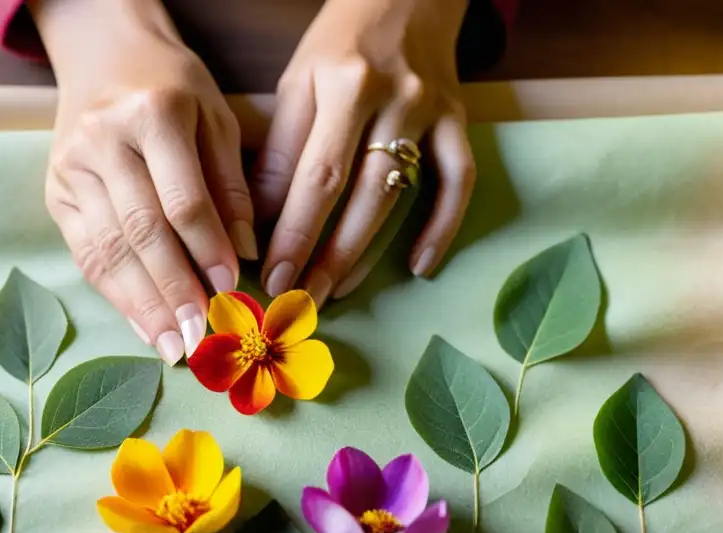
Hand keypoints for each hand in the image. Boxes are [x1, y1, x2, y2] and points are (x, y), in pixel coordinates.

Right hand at [31, 0, 256, 363]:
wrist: (104, 56)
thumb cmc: (173, 88)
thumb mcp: (217, 119)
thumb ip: (231, 185)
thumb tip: (243, 253)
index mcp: (153, 113)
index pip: (183, 199)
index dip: (207, 252)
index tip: (231, 292)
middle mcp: (102, 140)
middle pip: (141, 232)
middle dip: (174, 292)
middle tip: (201, 339)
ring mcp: (70, 169)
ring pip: (108, 251)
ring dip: (143, 306)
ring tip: (174, 347)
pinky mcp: (54, 193)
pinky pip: (86, 254)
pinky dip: (117, 296)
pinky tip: (144, 326)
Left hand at [251, 0, 474, 303]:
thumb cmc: (341, 43)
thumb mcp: (299, 82)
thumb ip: (282, 148)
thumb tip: (261, 221)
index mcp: (343, 85)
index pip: (314, 176)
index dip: (293, 233)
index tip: (272, 277)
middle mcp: (392, 99)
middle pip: (357, 194)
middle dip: (325, 255)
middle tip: (300, 299)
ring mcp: (431, 112)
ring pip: (400, 195)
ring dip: (366, 251)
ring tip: (337, 290)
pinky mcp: (460, 120)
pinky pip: (460, 181)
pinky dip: (443, 226)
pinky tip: (421, 267)